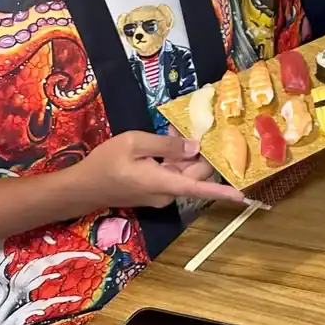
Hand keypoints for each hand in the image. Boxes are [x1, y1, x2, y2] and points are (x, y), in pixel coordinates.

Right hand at [74, 132, 245, 210]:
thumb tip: (195, 148)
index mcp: (164, 182)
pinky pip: (174, 175)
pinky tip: (166, 144)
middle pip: (196, 174)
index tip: (243, 196)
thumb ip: (166, 145)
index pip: (200, 188)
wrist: (82, 187)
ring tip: (173, 133)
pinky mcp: (155, 192)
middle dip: (198, 153)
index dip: (223, 192)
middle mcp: (167, 193)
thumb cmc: (105, 163)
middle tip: (188, 129)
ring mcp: (162, 195)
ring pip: (186, 173)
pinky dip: (174, 160)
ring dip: (185, 155)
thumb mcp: (134, 143)